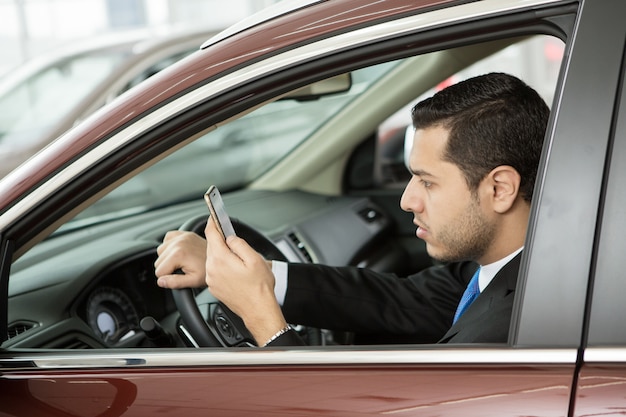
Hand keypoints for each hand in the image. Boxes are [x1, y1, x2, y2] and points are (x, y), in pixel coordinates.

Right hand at [155, 230, 206, 288]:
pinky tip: (179, 252)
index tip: (179, 275)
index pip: (159, 271)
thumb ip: (175, 282)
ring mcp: (181, 236)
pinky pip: (166, 239)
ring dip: (167, 257)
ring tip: (181, 261)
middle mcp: (178, 242)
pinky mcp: (183, 233)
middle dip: (167, 267)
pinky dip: (169, 246)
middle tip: (182, 269)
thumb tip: (161, 281)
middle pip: (158, 261)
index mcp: (178, 254)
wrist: (220, 258)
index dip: (168, 277)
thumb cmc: (208, 270)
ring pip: (160, 251)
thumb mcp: (193, 281)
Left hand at [204, 217, 287, 344]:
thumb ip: (239, 244)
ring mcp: (212, 279)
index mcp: (221, 259)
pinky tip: (234, 269)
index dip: (213, 223)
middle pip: (211, 246)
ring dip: (222, 254)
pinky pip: (214, 270)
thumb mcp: (254, 259)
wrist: (258, 309)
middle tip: (231, 237)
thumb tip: (230, 237)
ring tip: (237, 258)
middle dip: (220, 239)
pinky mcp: (214, 287)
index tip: (213, 216)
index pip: (212, 234)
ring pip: (213, 258)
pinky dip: (221, 266)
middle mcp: (212, 269)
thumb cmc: (259, 287)